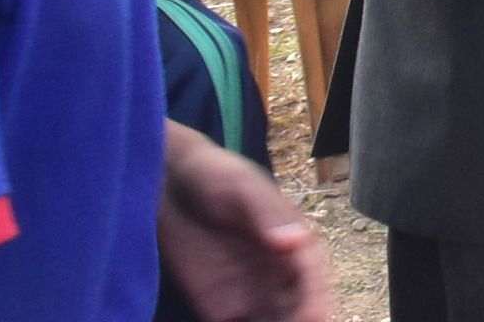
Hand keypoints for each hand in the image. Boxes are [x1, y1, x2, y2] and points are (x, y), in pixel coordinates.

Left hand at [157, 124, 329, 321]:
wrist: (166, 185)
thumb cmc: (212, 175)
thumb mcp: (241, 186)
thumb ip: (266, 213)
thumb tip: (294, 240)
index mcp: (291, 238)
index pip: (311, 270)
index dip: (316, 294)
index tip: (314, 314)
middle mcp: (277, 270)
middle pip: (300, 303)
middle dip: (303, 319)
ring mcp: (251, 291)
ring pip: (276, 320)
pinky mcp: (220, 308)